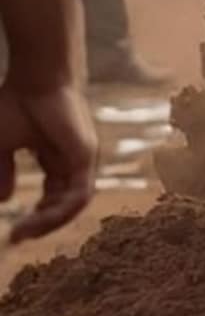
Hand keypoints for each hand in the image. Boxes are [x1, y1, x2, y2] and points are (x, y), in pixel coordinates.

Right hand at [0, 82, 96, 243]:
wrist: (34, 78)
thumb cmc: (16, 103)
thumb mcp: (0, 145)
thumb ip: (1, 171)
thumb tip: (3, 200)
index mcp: (57, 158)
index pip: (54, 196)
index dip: (37, 216)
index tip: (14, 232)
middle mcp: (74, 161)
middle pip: (65, 204)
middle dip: (42, 224)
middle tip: (19, 237)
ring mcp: (83, 159)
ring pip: (74, 204)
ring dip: (50, 222)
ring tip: (25, 232)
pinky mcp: (86, 155)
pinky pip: (80, 193)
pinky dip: (61, 210)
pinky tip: (39, 219)